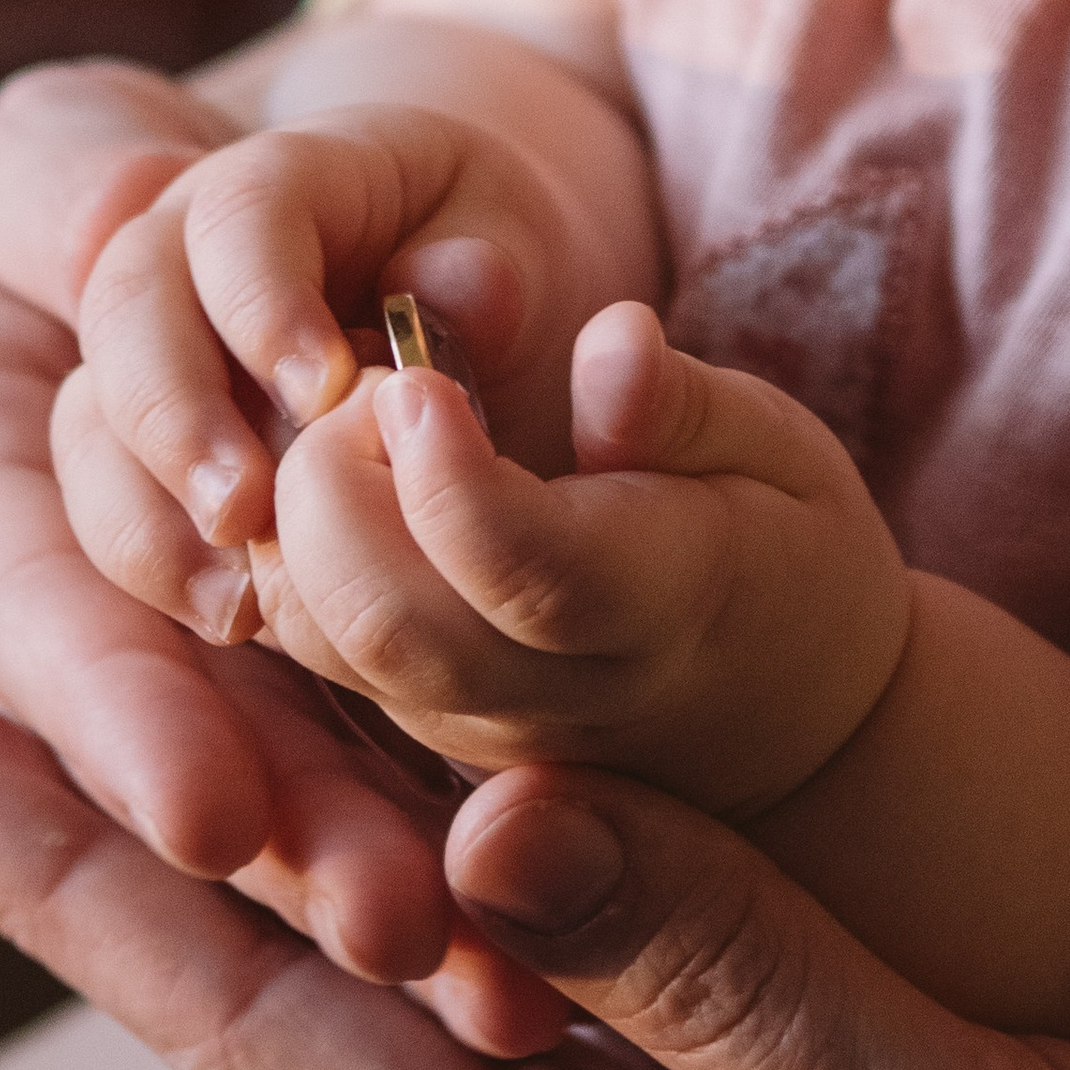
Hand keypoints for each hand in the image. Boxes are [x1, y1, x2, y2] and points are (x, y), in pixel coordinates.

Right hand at [0, 63, 488, 989]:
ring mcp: (158, 662)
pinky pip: (344, 757)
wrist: (180, 229)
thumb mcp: (60, 145)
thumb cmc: (92, 169)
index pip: (30, 609)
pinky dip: (425, 841)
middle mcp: (39, 609)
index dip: (118, 713)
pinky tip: (526, 946)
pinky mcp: (274, 679)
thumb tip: (122, 217)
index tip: (209, 811)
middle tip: (394, 926)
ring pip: (262, 776)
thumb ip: (71, 183)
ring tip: (483, 965)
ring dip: (367, 868)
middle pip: (166, 745)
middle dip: (278, 836)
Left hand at [0, 678, 1069, 1069]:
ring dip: (260, 800)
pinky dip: (450, 817)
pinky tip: (414, 760)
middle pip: (281, 975)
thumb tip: (486, 816)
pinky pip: (554, 948)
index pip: (260, 1022)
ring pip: (404, 948)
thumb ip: (735, 985)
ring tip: (120, 675)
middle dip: (102, 827)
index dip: (77, 875)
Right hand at [67, 100, 634, 611]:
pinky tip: (231, 615)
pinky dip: (155, 560)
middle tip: (244, 512)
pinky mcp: (133, 442)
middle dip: (174, 415)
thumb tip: (453, 289)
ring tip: (235, 596)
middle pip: (128, 306)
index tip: (323, 390)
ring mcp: (144, 346)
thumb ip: (490, 246)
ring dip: (146, 510)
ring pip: (90, 413)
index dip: (264, 297)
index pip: (239, 211)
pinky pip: (106, 497)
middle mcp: (182, 248)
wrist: (439, 285)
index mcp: (281, 176)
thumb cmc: (479, 244)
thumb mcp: (513, 220)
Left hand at [254, 302, 908, 804]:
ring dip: (302, 511)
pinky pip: (305, 643)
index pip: (524, 569)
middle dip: (334, 478)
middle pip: (384, 620)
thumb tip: (610, 342)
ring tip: (370, 421)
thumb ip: (685, 407)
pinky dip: (290, 546)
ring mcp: (466, 728)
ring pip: (317, 636)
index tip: (419, 377)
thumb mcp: (777, 453)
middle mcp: (546, 693)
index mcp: (661, 610)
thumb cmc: (778, 547)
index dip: (449, 476)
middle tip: (385, 380)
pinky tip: (350, 474)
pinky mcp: (411, 726)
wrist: (779, 716)